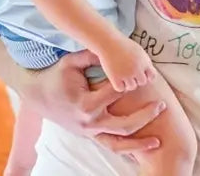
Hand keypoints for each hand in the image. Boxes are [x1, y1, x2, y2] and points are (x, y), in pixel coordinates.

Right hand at [16, 49, 163, 149]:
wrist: (38, 96)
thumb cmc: (56, 76)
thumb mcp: (72, 62)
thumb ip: (92, 55)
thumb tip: (112, 49)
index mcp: (86, 104)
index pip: (116, 94)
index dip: (130, 84)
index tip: (144, 77)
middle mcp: (89, 122)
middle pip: (124, 124)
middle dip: (145, 116)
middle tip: (161, 105)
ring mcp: (89, 133)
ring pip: (118, 143)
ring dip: (139, 144)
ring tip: (157, 141)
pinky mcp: (89, 136)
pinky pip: (110, 146)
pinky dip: (126, 149)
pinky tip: (141, 147)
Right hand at [98, 38, 156, 92]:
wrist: (107, 42)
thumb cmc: (122, 44)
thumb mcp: (138, 50)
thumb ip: (144, 62)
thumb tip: (147, 74)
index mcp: (145, 61)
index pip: (152, 76)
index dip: (146, 75)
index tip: (139, 72)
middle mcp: (137, 69)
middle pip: (142, 82)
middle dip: (136, 79)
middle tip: (128, 72)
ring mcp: (127, 74)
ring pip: (131, 87)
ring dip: (127, 83)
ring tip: (121, 73)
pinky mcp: (116, 78)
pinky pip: (120, 88)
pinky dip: (118, 85)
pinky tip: (115, 77)